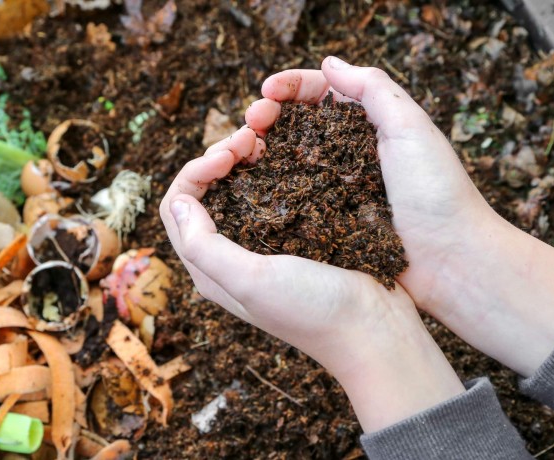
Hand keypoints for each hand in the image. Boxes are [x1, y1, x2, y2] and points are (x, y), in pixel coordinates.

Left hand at [159, 127, 463, 431]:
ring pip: (237, 189)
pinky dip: (272, 169)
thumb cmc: (313, 310)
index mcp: (210, 270)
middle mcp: (230, 257)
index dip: (195, 171)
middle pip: (204, 193)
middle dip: (218, 157)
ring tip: (265, 140)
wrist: (375, 330)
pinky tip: (289, 155)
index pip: (178, 207)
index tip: (228, 154)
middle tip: (250, 138)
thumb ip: (205, 246)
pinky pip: (272, 194)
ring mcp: (264, 245)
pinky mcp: (296, 236)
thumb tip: (178, 202)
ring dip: (243, 160)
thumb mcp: (251, 281)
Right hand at [246, 56, 553, 375]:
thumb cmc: (438, 194)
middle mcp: (349, 153)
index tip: (265, 92)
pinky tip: (252, 184)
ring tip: (242, 150)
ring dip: (261, 149)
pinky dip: (268, 186)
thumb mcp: (411, 128)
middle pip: (297, 124)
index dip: (290, 87)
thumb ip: (373, 89)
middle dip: (268, 115)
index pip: (322, 93)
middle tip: (250, 122)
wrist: (451, 262)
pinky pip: (292, 198)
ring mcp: (336, 188)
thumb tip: (329, 62)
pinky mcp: (328, 222)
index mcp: (371, 125)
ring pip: (288, 159)